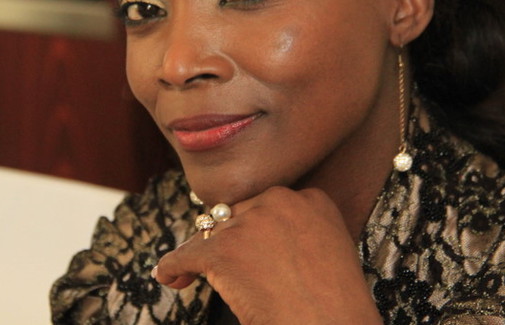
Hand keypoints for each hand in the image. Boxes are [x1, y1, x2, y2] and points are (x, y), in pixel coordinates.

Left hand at [152, 186, 382, 324]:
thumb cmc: (335, 305)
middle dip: (234, 241)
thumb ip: (296, 233)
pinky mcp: (223, 250)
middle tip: (238, 272)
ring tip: (203, 277)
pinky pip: (186, 253)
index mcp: (312, 199)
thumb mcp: (327, 251)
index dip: (256, 230)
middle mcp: (280, 200)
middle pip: (239, 215)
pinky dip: (174, 266)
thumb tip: (256, 241)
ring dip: (209, 256)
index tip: (255, 252)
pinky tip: (170, 276)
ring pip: (214, 234)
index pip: (268, 205)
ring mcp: (250, 223)